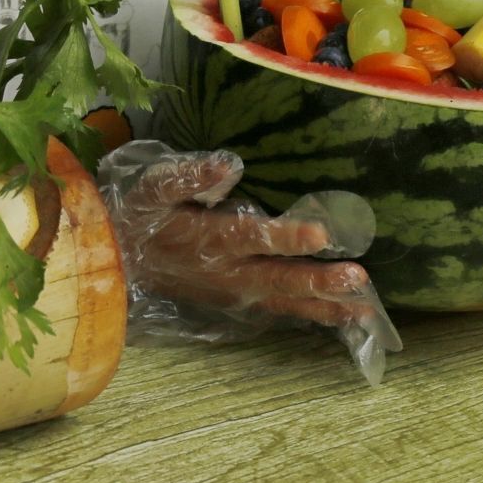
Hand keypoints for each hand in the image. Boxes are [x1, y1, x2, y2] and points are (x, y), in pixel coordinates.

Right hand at [101, 145, 391, 332]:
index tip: (322, 233)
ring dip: (324, 307)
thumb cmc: (141, 216)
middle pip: (277, 278)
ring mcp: (233, 292)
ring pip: (283, 302)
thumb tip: (229, 164)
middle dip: (319, 280)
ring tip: (363, 311)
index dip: (286, 236)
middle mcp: (225, 271)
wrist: (119, 263)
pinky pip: (278, 311)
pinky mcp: (237, 302)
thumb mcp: (154, 188)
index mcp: (208, 238)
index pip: (252, 236)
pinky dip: (310, 316)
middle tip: (358, 279)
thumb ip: (190, 177)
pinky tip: (341, 318)